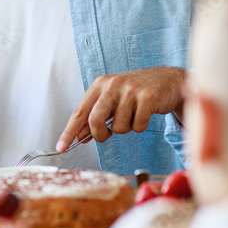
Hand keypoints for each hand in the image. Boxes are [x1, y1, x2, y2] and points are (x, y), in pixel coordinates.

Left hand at [56, 67, 185, 150]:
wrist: (167, 80)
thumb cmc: (136, 92)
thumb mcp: (112, 100)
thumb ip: (95, 115)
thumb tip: (79, 136)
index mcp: (100, 85)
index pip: (79, 111)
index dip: (69, 131)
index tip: (61, 147)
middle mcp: (112, 85)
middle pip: (95, 120)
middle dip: (99, 135)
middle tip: (106, 136)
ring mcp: (130, 91)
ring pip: (119, 127)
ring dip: (126, 128)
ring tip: (133, 115)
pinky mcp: (148, 98)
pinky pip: (138, 126)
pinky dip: (140, 126)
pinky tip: (145, 114)